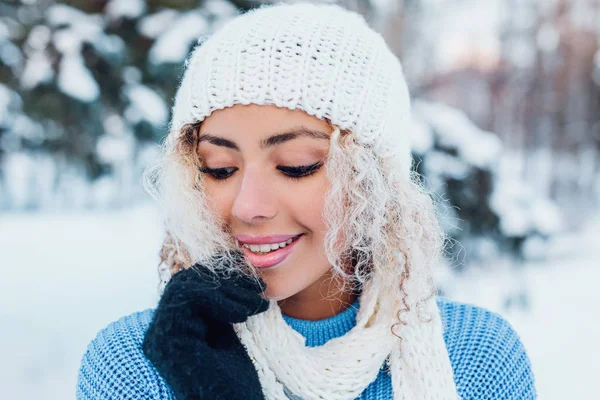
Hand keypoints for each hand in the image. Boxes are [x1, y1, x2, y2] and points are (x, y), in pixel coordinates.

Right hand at [143, 252, 268, 399]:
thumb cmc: (236, 380)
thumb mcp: (232, 330)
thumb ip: (226, 303)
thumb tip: (239, 265)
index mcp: (180, 325)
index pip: (195, 282)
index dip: (227, 276)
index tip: (257, 284)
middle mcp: (164, 328)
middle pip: (189, 279)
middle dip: (228, 280)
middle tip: (258, 290)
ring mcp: (159, 334)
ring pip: (186, 285)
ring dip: (227, 289)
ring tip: (253, 305)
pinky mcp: (163, 339)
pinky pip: (187, 298)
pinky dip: (218, 299)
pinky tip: (241, 315)